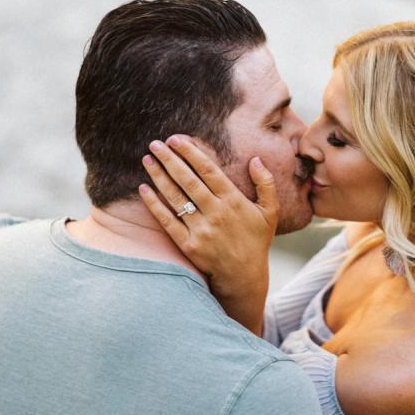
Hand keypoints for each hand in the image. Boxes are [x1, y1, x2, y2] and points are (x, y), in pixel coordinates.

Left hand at [138, 135, 278, 335]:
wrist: (244, 276)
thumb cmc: (256, 240)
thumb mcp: (270, 212)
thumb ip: (266, 184)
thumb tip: (256, 160)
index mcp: (234, 201)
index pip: (209, 170)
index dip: (191, 153)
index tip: (177, 139)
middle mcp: (216, 213)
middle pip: (188, 180)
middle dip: (170, 159)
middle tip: (155, 144)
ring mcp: (201, 229)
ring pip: (176, 197)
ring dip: (159, 176)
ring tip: (147, 160)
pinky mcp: (188, 245)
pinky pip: (168, 221)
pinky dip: (155, 205)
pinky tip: (144, 189)